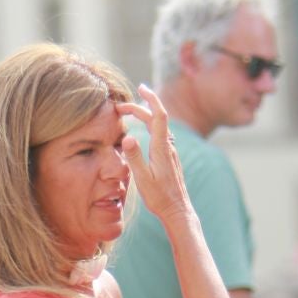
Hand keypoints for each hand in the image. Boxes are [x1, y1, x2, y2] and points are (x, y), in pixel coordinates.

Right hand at [118, 86, 191, 226]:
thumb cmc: (159, 198)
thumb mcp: (143, 179)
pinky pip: (159, 135)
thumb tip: (127, 137)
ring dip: (144, 116)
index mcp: (161, 148)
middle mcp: (168, 146)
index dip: (151, 99)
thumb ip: (134, 157)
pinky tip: (142, 130)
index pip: (158, 115)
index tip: (141, 87)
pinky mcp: (169, 157)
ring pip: (158, 126)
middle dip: (140, 107)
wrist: (177, 210)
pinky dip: (149, 126)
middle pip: (156, 118)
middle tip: (120, 106)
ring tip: (128, 114)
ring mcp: (170, 152)